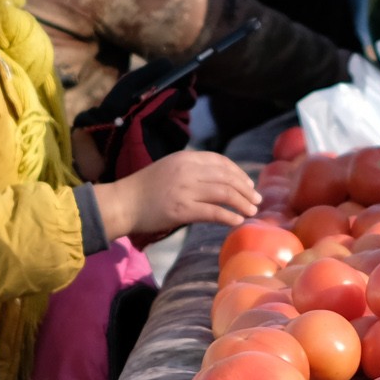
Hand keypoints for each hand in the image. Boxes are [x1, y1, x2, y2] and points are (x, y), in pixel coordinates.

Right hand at [95, 150, 258, 243]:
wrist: (122, 203)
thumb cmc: (144, 189)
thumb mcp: (169, 169)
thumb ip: (191, 171)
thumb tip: (218, 180)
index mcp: (185, 158)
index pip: (221, 162)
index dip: (238, 173)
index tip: (249, 184)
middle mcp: (187, 170)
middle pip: (227, 177)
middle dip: (246, 189)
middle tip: (257, 200)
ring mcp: (185, 189)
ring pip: (224, 193)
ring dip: (242, 203)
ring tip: (252, 211)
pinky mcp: (182, 209)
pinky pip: (213, 212)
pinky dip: (229, 216)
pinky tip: (237, 221)